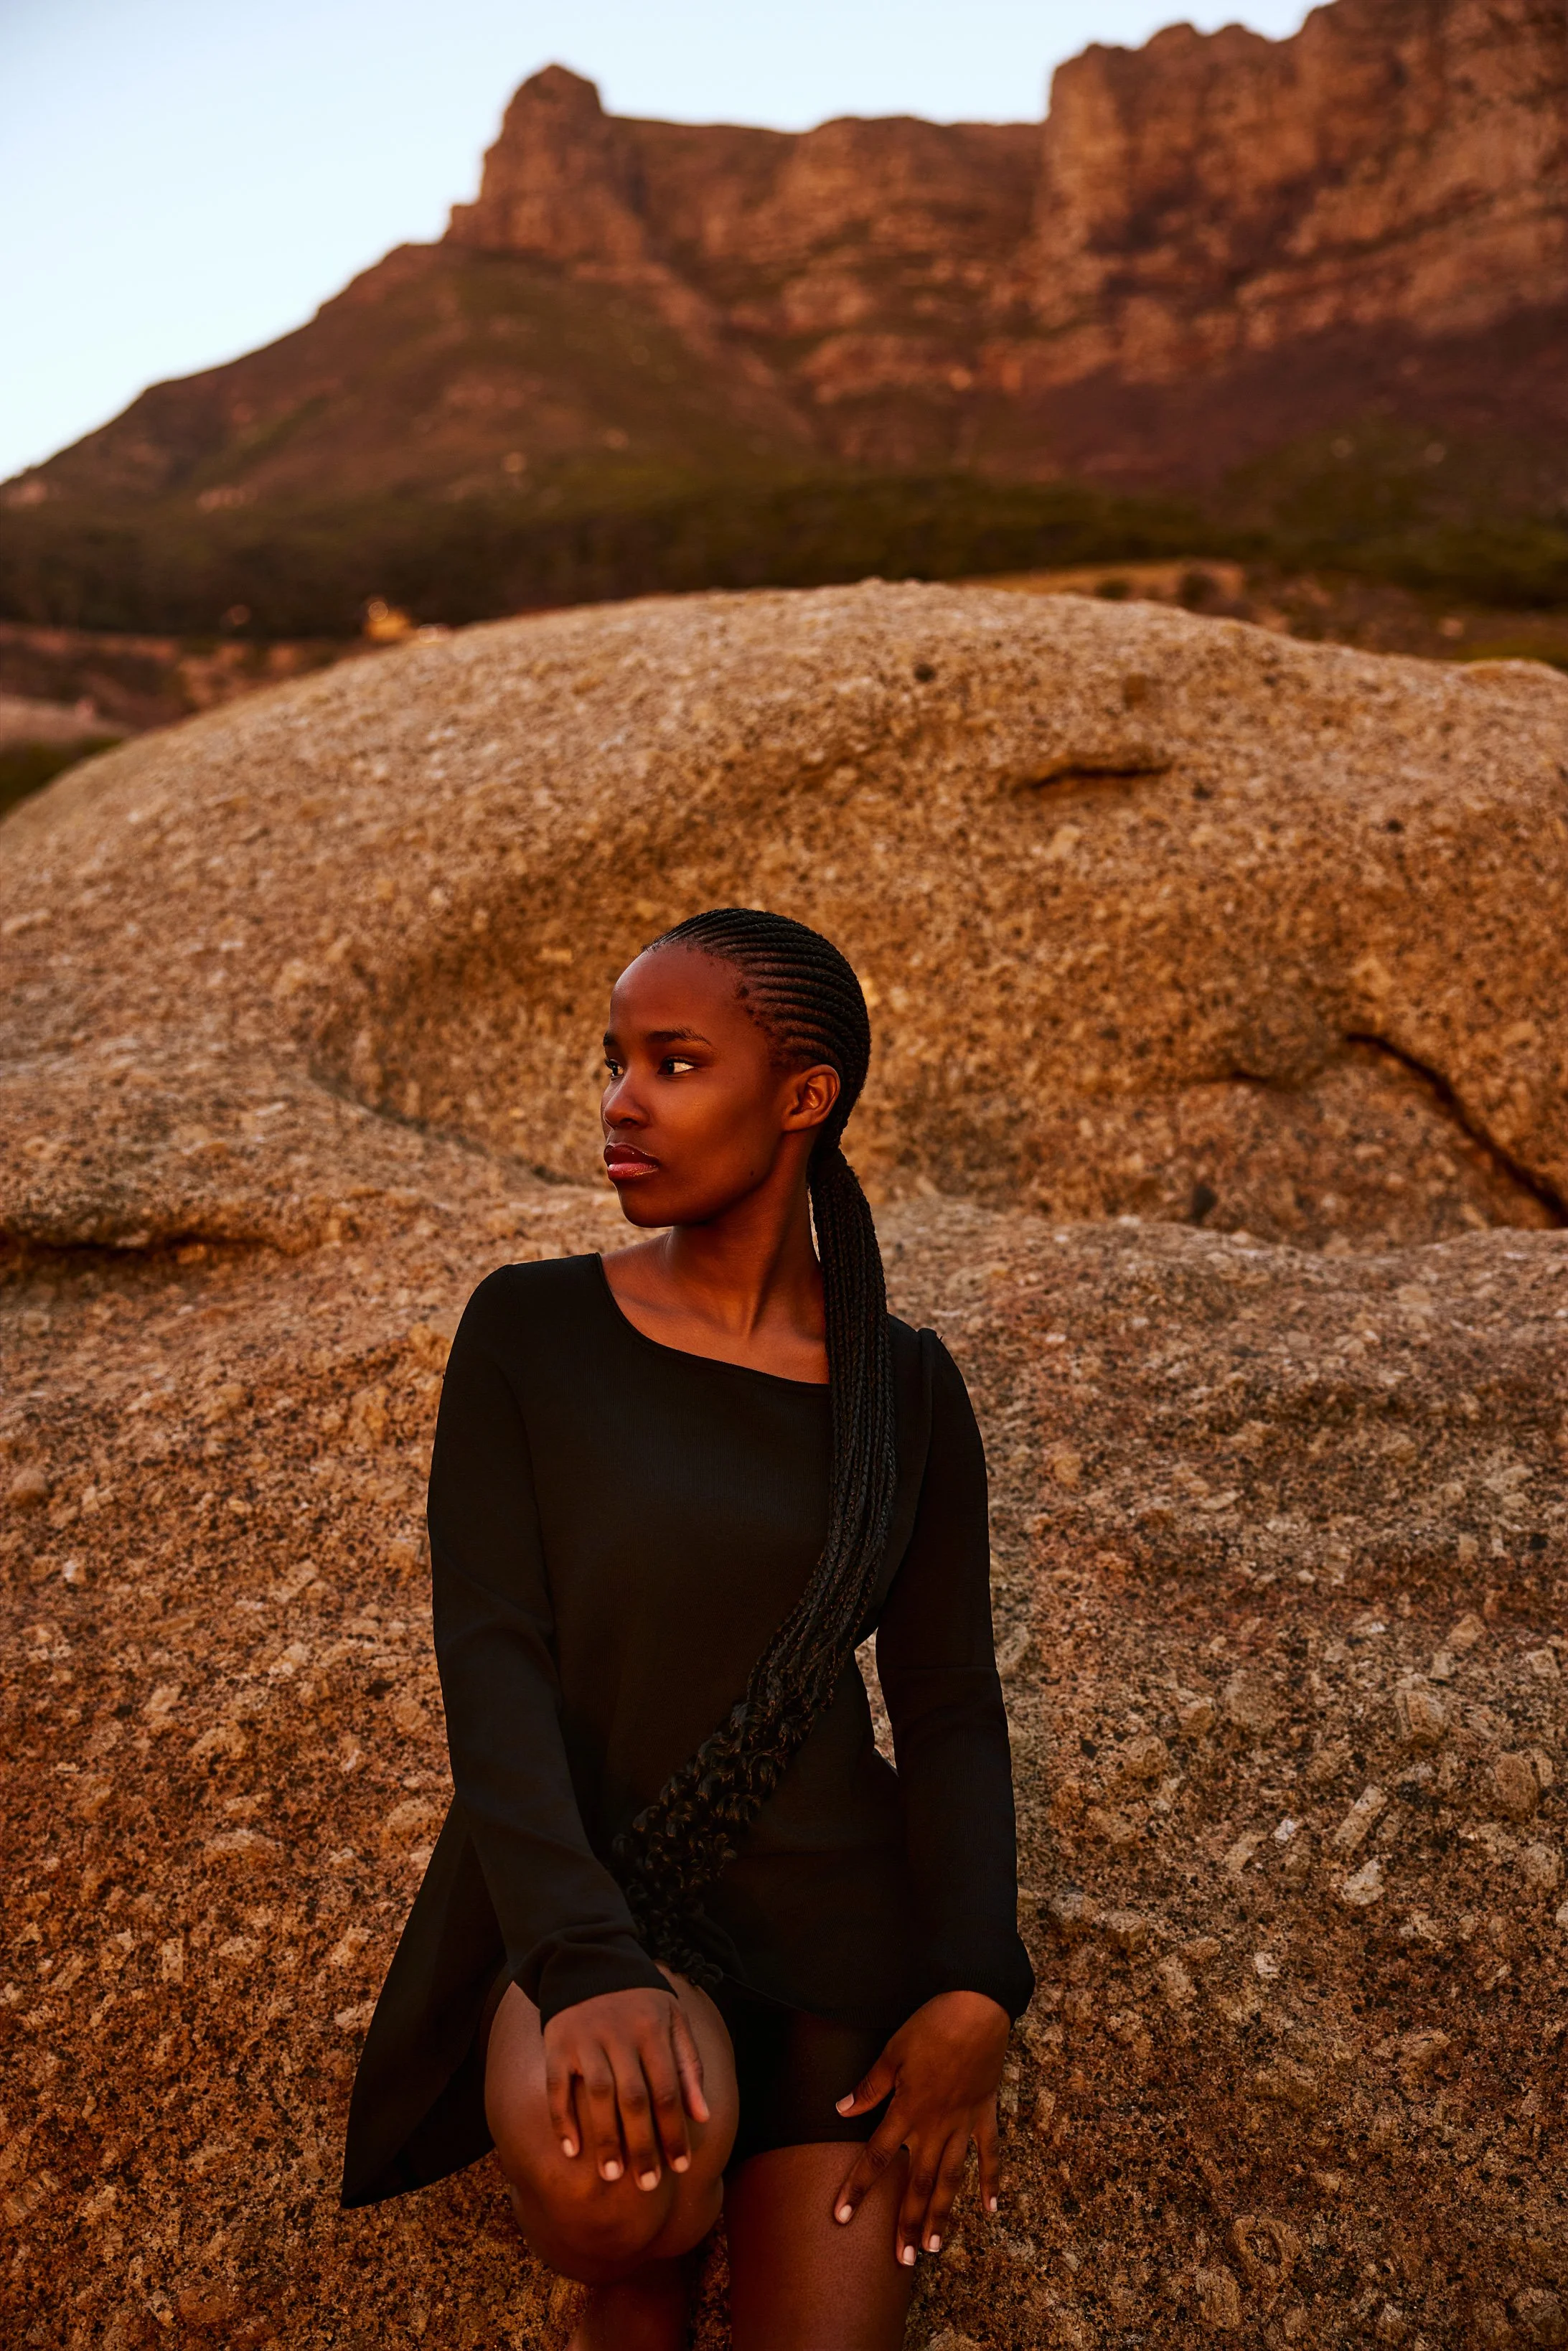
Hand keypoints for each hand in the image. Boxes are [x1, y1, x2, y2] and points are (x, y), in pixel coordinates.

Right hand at [542, 1983, 708, 2191]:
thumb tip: (702, 2117)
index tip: (681, 2166)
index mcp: (653, 2030)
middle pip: (634, 2098)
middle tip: (648, 2184)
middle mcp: (620, 2035)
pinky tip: (572, 2151)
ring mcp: (586, 2039)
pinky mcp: (557, 2043)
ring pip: (598, 2095)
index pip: (668, 2090)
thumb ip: (689, 2066)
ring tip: (613, 2175)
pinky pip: (557, 2087)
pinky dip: (563, 2120)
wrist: (589, 1958)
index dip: (674, 2130)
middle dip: (643, 2144)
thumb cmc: (639, 1999)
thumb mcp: (673, 2020)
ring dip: (606, 2139)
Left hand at [832, 1990, 1010, 2264]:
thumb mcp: (892, 2052)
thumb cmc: (931, 2025)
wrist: (978, 2009)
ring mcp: (963, 2123)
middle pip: (917, 2182)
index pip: (876, 2158)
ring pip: (951, 2178)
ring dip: (942, 2214)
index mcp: (908, 2111)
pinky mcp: (986, 2114)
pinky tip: (990, 2209)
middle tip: (901, 2261)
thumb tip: (841, 2109)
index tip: (841, 2218)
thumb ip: (870, 2087)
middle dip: (907, 2222)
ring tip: (934, 2248)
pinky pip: (990, 2154)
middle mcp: (935, 2126)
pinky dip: (991, 2181)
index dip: (857, 2188)